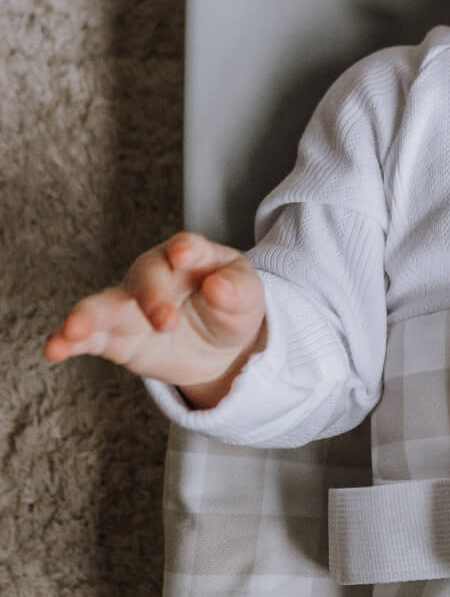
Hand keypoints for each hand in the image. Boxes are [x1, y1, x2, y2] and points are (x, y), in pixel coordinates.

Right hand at [44, 232, 265, 407]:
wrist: (218, 345)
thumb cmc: (232, 307)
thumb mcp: (247, 297)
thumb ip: (236, 290)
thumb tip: (218, 287)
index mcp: (192, 257)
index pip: (187, 247)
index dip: (185, 250)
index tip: (183, 254)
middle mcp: (155, 275)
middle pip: (147, 277)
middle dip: (152, 297)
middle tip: (166, 321)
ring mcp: (131, 306)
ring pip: (106, 305)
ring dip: (89, 316)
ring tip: (74, 328)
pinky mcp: (116, 337)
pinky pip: (90, 337)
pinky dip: (69, 341)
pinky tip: (54, 348)